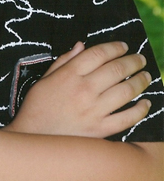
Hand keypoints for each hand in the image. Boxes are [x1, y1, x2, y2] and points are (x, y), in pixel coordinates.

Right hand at [5, 41, 151, 137]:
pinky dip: (140, 110)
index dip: (114, 47)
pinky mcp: (100, 130)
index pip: (98, 54)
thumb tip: (81, 45)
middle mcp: (84, 89)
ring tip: (146, 75)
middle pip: (116, 69)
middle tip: (140, 58)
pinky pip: (126, 118)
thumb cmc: (38, 105)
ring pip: (125, 91)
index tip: (124, 46)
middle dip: (132, 61)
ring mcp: (94, 110)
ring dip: (140, 81)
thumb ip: (64, 60)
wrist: (34, 136)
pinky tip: (146, 103)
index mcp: (70, 74)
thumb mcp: (45, 77)